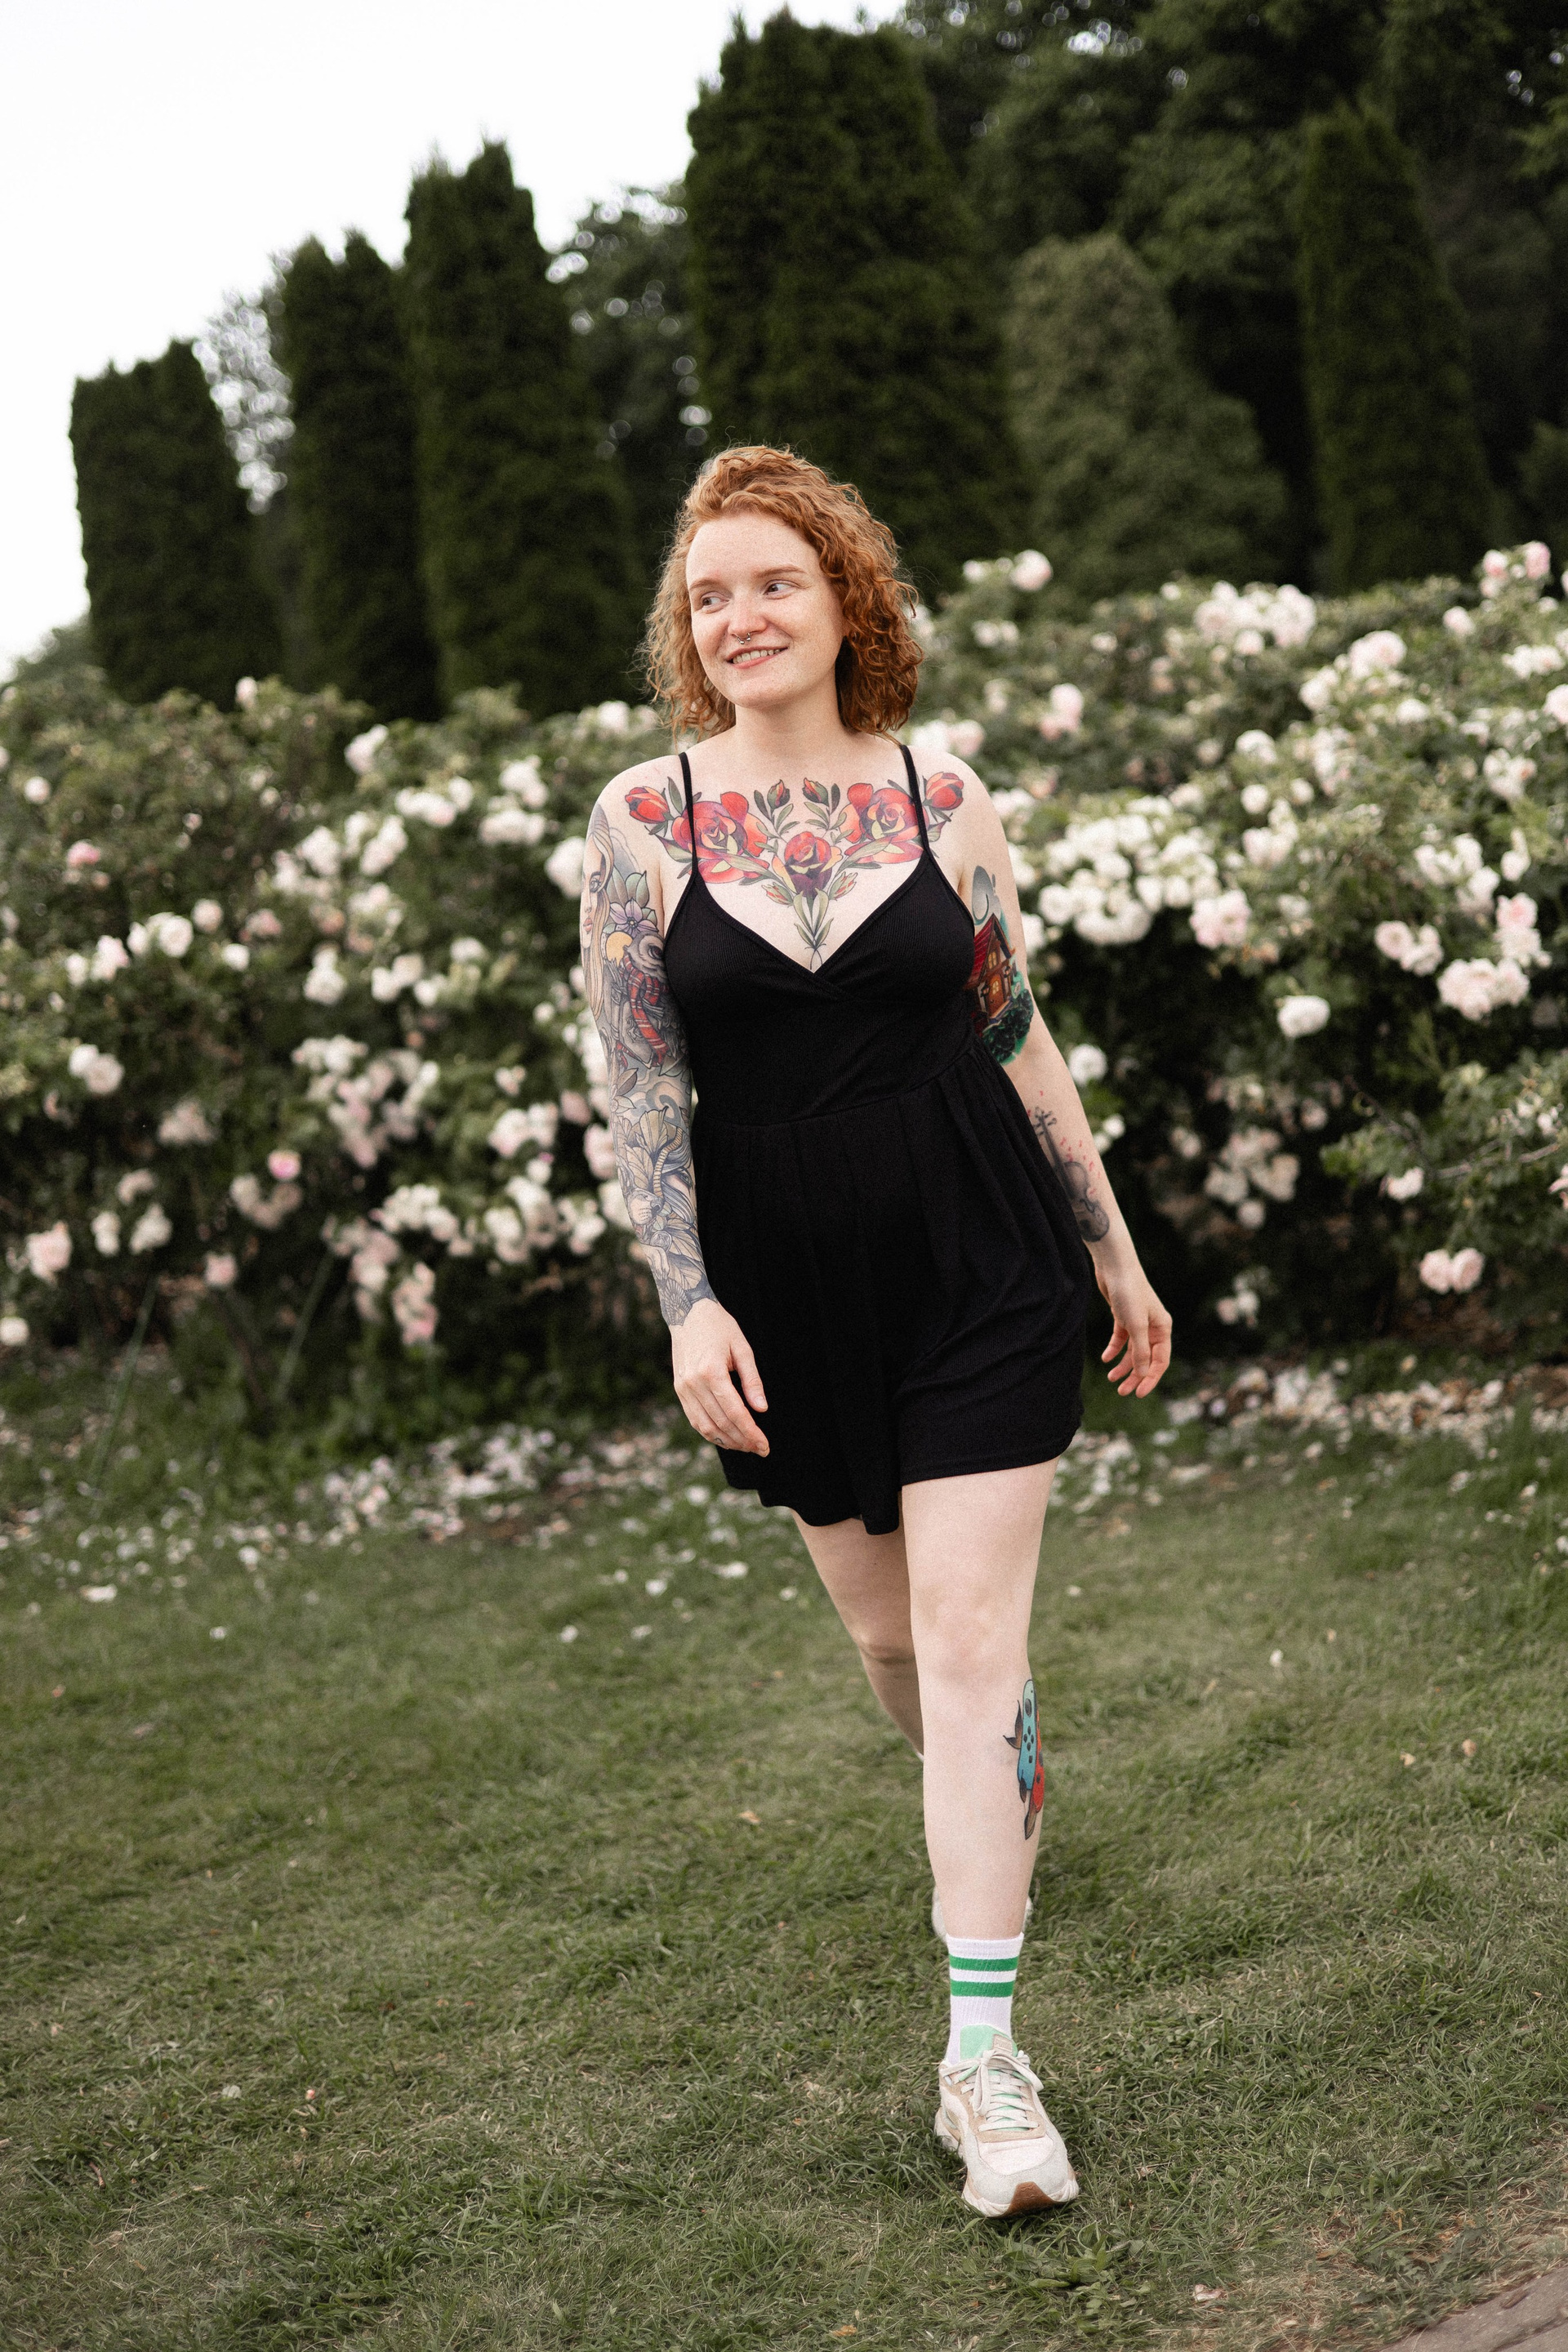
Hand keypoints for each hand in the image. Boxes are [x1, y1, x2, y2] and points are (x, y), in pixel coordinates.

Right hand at [670, 1297, 769, 1454]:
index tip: (765, 1445)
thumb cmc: (720, 1327)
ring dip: (727, 1441)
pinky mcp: (679, 1389)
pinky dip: (710, 1433)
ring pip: (705, 1426)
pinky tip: (726, 1438)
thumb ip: (752, 1380)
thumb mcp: (742, 1348)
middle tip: (760, 1449)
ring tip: (746, 1446)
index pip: (734, 1412)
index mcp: (711, 1371)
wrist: (687, 1312)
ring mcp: (683, 1388)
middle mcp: (694, 1383)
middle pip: (720, 1423)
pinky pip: (694, 1419)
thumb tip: (762, 1409)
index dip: (751, 1432)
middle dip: (742, 1440)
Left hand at [1094, 1248, 1172, 1398]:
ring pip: (1132, 1351)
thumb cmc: (1129, 1292)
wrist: (1114, 1266)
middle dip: (1135, 1376)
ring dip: (1123, 1366)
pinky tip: (1105, 1358)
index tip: (1138, 1393)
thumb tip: (1143, 1375)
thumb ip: (1140, 1351)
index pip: (1160, 1361)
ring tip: (1111, 1379)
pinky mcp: (1124, 1317)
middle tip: (1122, 1392)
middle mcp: (1153, 1327)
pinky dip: (1114, 1350)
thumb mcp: (1135, 1325)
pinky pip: (1121, 1339)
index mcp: (1162, 1328)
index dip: (1150, 1378)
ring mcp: (1138, 1322)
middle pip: (1145, 1359)